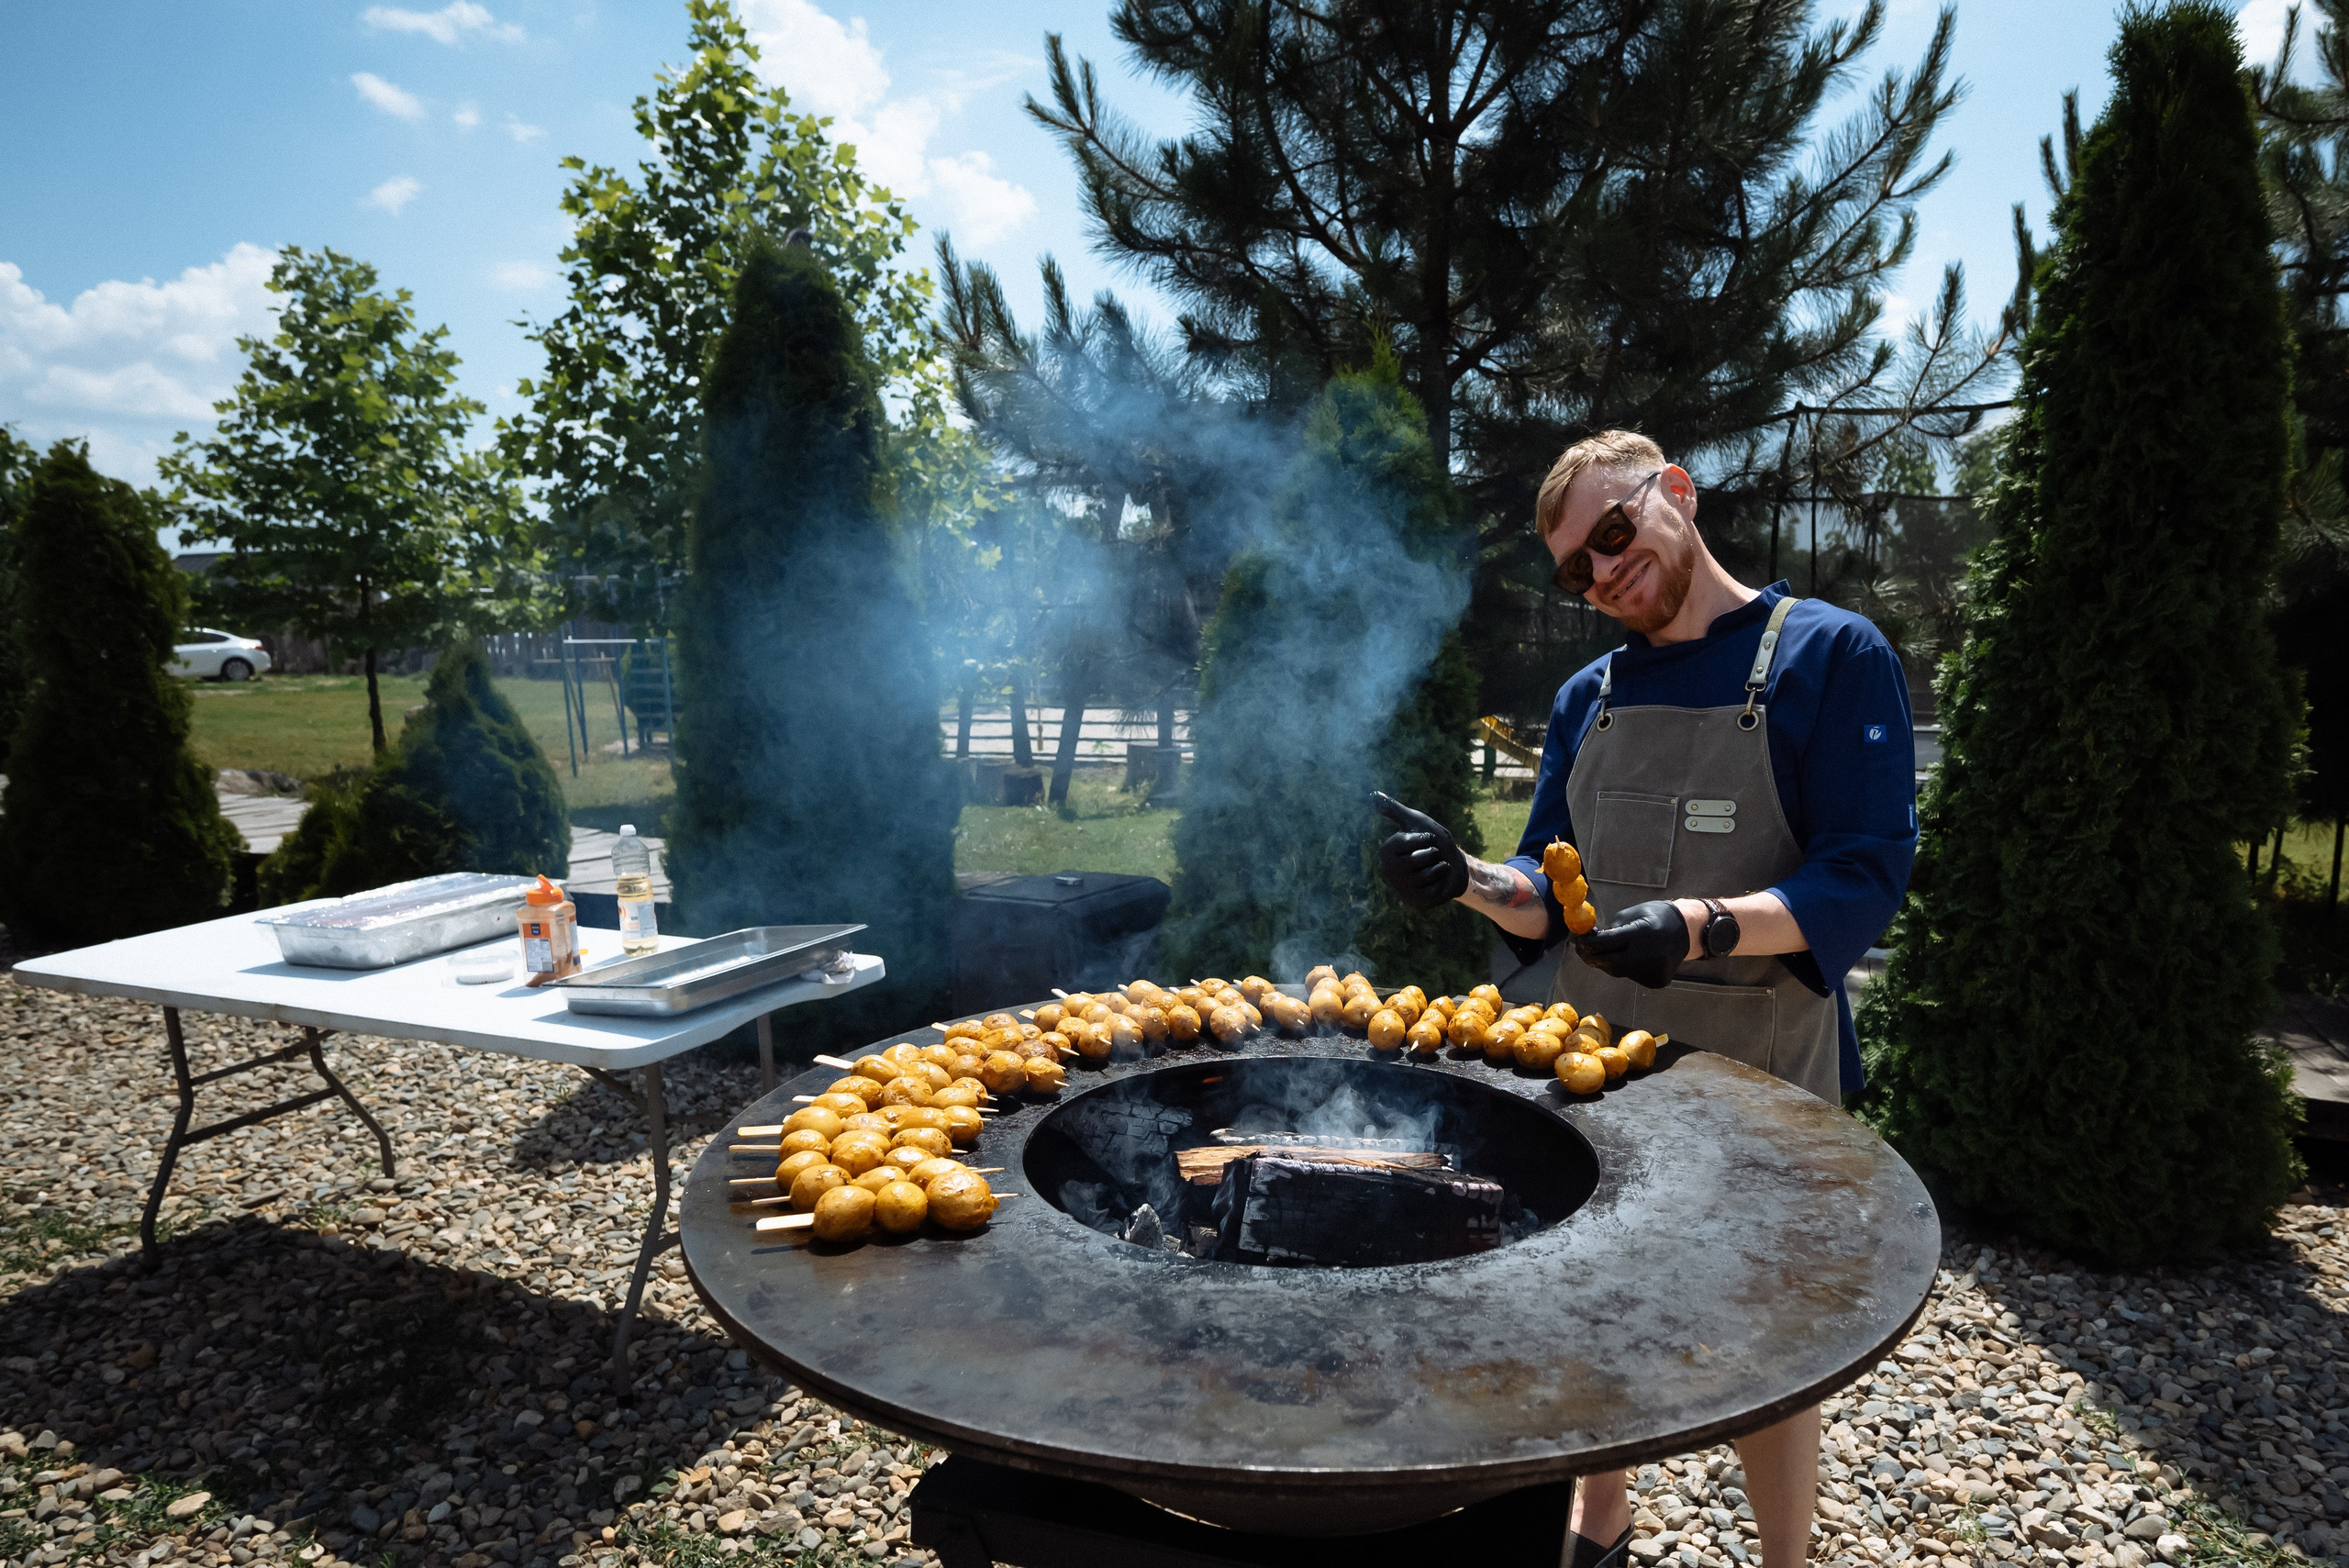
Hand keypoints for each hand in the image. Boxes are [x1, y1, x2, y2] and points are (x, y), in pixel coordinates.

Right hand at [1373, 792, 1468, 908]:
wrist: (1455, 864)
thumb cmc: (1434, 841)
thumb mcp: (1416, 822)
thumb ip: (1395, 810)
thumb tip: (1373, 794)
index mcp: (1385, 852)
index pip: (1405, 842)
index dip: (1423, 838)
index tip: (1426, 839)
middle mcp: (1388, 872)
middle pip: (1417, 859)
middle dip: (1432, 853)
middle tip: (1431, 856)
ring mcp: (1402, 889)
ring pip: (1427, 873)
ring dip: (1439, 867)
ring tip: (1435, 868)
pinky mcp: (1417, 902)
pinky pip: (1434, 888)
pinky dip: (1442, 881)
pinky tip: (1438, 882)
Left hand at [1574, 899, 1689, 988]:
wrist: (1687, 931)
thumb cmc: (1657, 916)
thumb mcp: (1632, 914)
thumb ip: (1611, 929)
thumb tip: (1588, 941)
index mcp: (1641, 934)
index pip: (1605, 943)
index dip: (1587, 943)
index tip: (1577, 939)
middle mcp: (1648, 956)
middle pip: (1609, 963)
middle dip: (1592, 957)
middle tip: (1581, 950)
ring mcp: (1653, 972)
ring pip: (1618, 971)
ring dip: (1608, 962)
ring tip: (1608, 950)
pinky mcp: (1656, 982)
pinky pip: (1630, 976)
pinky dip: (1624, 967)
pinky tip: (1630, 957)